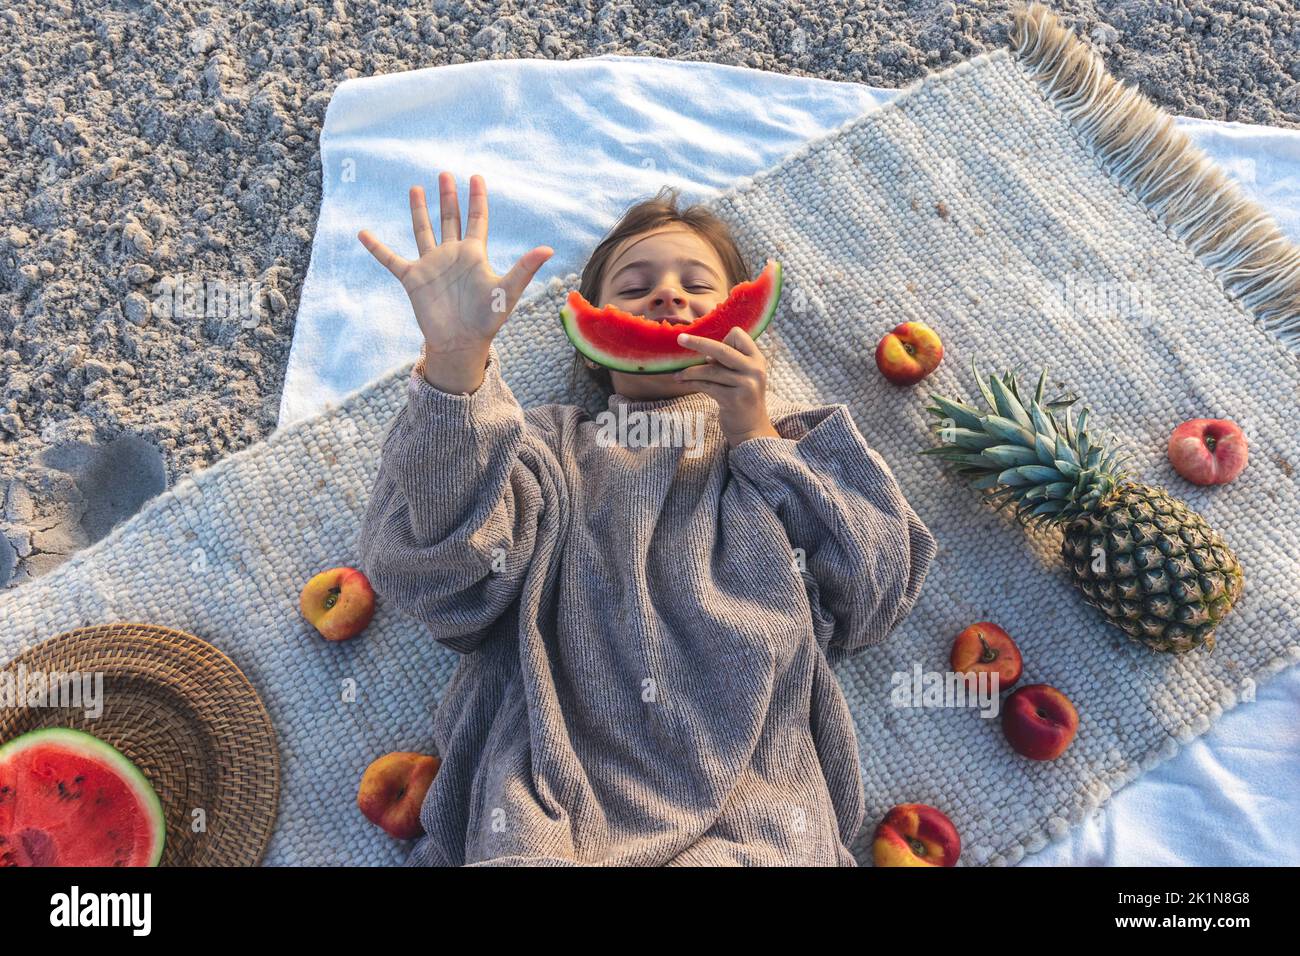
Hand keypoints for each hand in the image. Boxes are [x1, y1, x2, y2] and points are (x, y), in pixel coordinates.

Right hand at [357, 173, 551, 389]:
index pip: (477, 219)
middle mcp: (452, 255)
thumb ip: (524, 268)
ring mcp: (431, 265)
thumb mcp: (507, 291)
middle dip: (448, 196)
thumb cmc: (487, 320)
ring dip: (419, 210)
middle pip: (450, 219)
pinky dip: (377, 247)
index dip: (477, 198)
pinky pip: (391, 259)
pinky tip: (363, 233)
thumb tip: (548, 249)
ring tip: (416, 187)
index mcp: (474, 255)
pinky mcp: (413, 279)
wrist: (461, 343)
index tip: (476, 176)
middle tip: (445, 174)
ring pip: (423, 231)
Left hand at [673, 328, 780, 447]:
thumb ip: (727, 362)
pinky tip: (682, 383)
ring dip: (690, 372)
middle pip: (722, 349)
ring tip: (678, 375)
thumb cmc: (741, 398)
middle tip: (680, 338)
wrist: (752, 430)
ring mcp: (746, 384)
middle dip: (699, 342)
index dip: (723, 340)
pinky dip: (691, 384)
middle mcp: (754, 369)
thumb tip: (701, 351)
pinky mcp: (734, 400)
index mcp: (757, 359)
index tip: (713, 354)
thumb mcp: (741, 376)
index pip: (738, 335)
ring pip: (710, 370)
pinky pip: (706, 386)